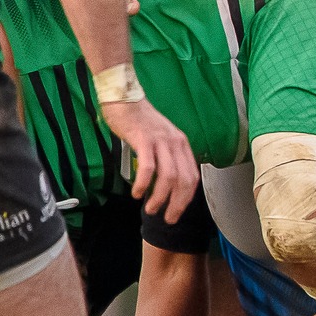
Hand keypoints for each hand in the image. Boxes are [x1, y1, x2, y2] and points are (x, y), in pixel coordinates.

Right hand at [99, 98, 199, 221]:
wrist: (124, 97)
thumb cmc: (138, 120)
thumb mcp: (159, 139)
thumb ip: (165, 157)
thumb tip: (164, 182)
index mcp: (181, 144)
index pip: (192, 177)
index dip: (186, 198)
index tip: (176, 211)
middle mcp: (176, 143)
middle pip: (184, 180)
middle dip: (177, 204)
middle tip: (168, 218)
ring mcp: (161, 141)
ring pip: (169, 177)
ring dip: (160, 197)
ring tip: (150, 209)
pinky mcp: (144, 139)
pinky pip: (148, 167)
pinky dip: (144, 183)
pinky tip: (137, 193)